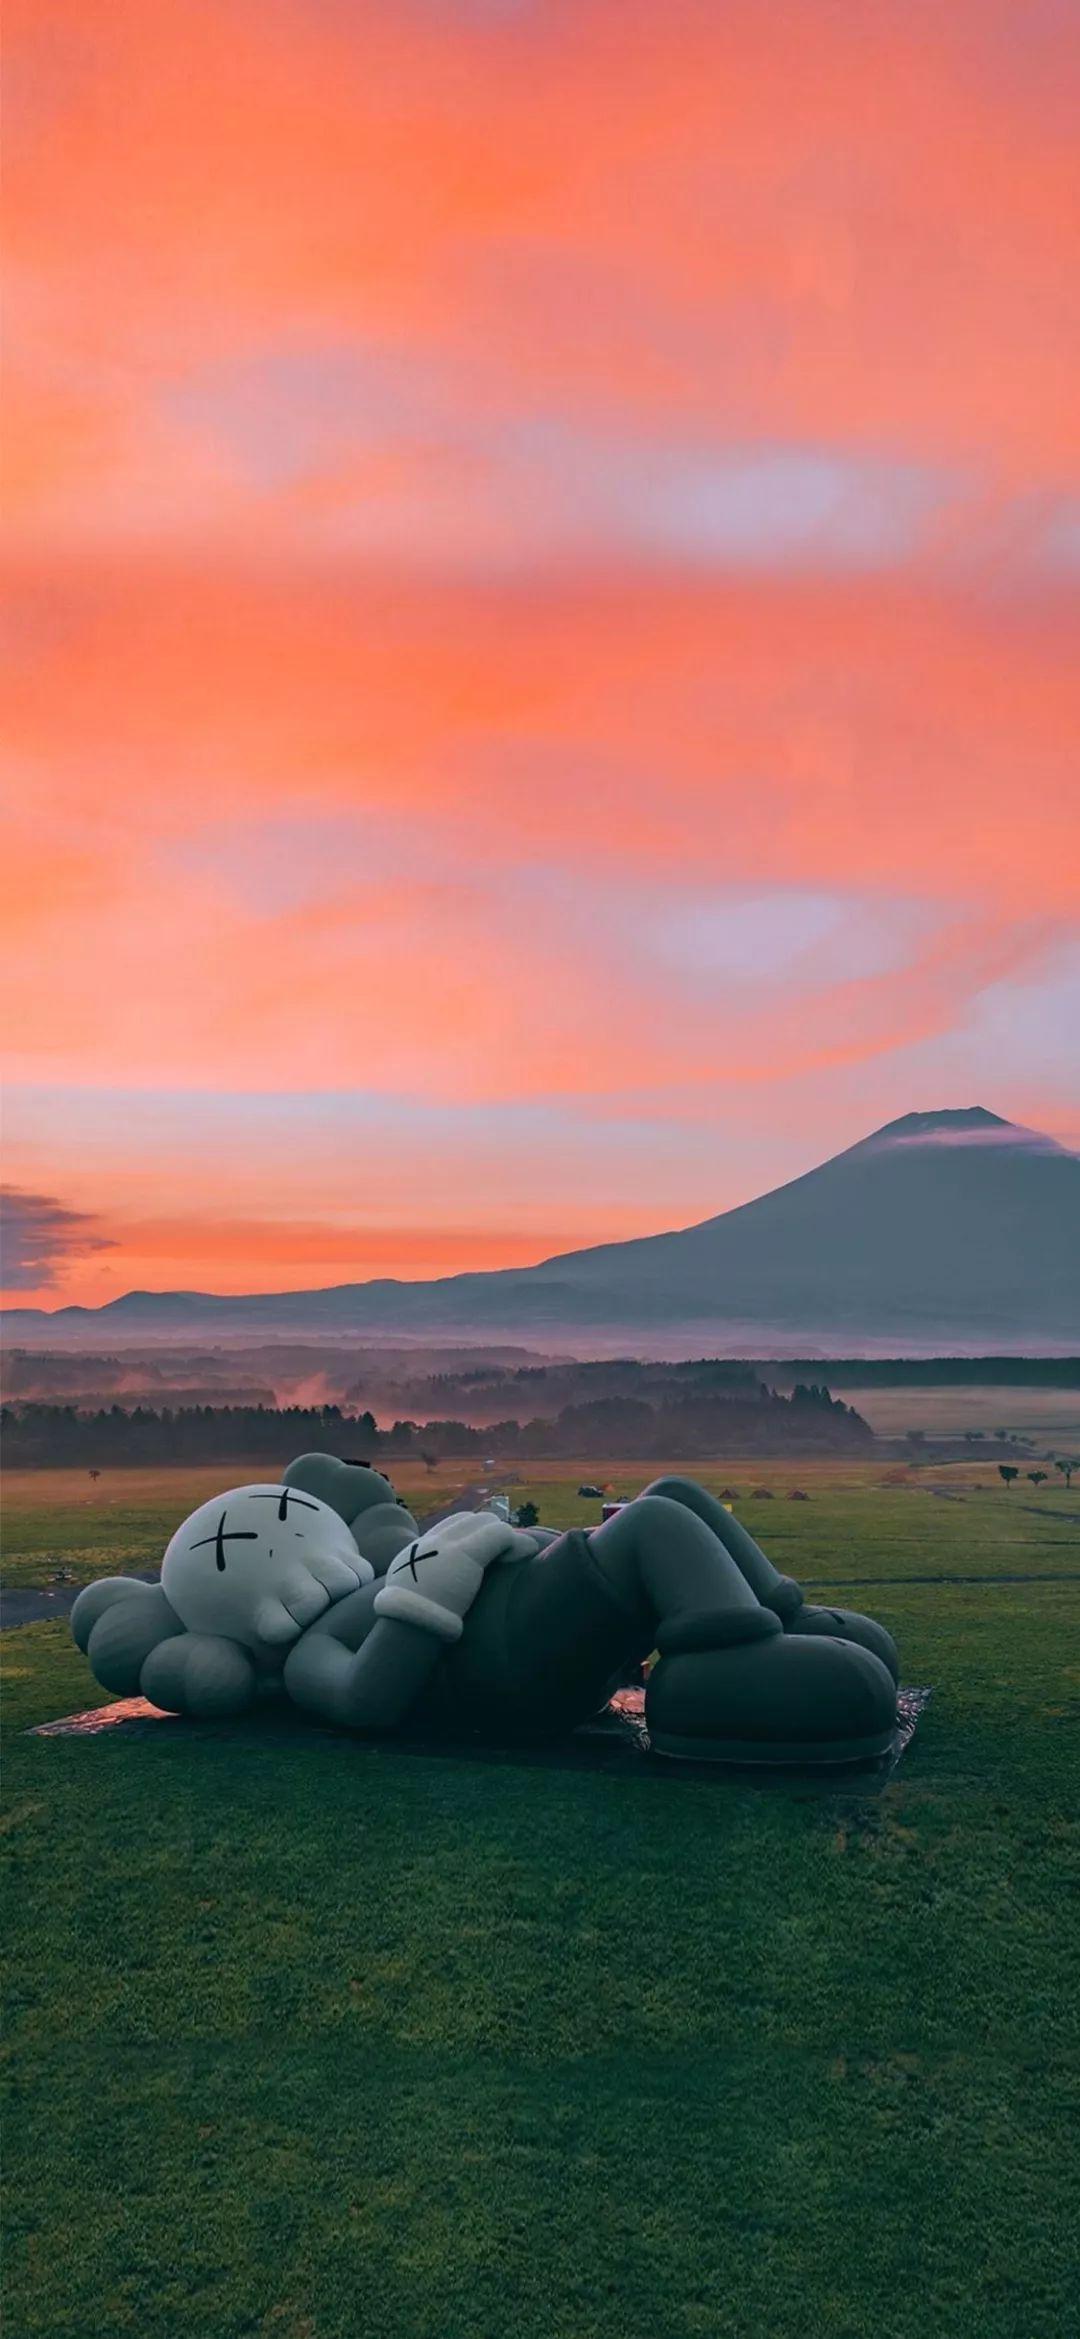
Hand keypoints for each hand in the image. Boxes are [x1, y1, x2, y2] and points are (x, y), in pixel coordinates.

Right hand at [372, 1511, 532, 1642]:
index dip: (471, 1534)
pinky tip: (529, 1549)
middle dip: (488, 1531)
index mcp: (417, 1550)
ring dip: (502, 1535)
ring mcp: (448, 1545)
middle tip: (505, 1549)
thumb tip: (432, 1594)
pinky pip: (498, 1535)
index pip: (451, 1526)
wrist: (407, 1626)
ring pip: (485, 1522)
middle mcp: (432, 1541)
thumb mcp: (407, 1597)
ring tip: (519, 1549)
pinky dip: (516, 1541)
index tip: (485, 1548)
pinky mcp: (466, 1555)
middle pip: (468, 1520)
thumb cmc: (409, 1623)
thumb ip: (420, 1586)